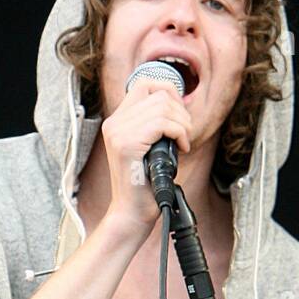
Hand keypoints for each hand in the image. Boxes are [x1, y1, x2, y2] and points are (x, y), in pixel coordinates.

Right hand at [101, 75, 192, 234]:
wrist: (131, 213)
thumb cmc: (145, 185)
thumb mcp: (150, 148)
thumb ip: (156, 125)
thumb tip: (179, 105)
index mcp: (117, 121)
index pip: (144, 84)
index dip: (169, 92)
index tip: (180, 115)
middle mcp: (114, 123)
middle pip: (157, 93)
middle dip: (180, 111)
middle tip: (185, 134)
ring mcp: (118, 132)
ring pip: (162, 107)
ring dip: (182, 124)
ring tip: (183, 142)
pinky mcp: (126, 144)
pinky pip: (162, 124)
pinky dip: (179, 133)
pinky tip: (181, 148)